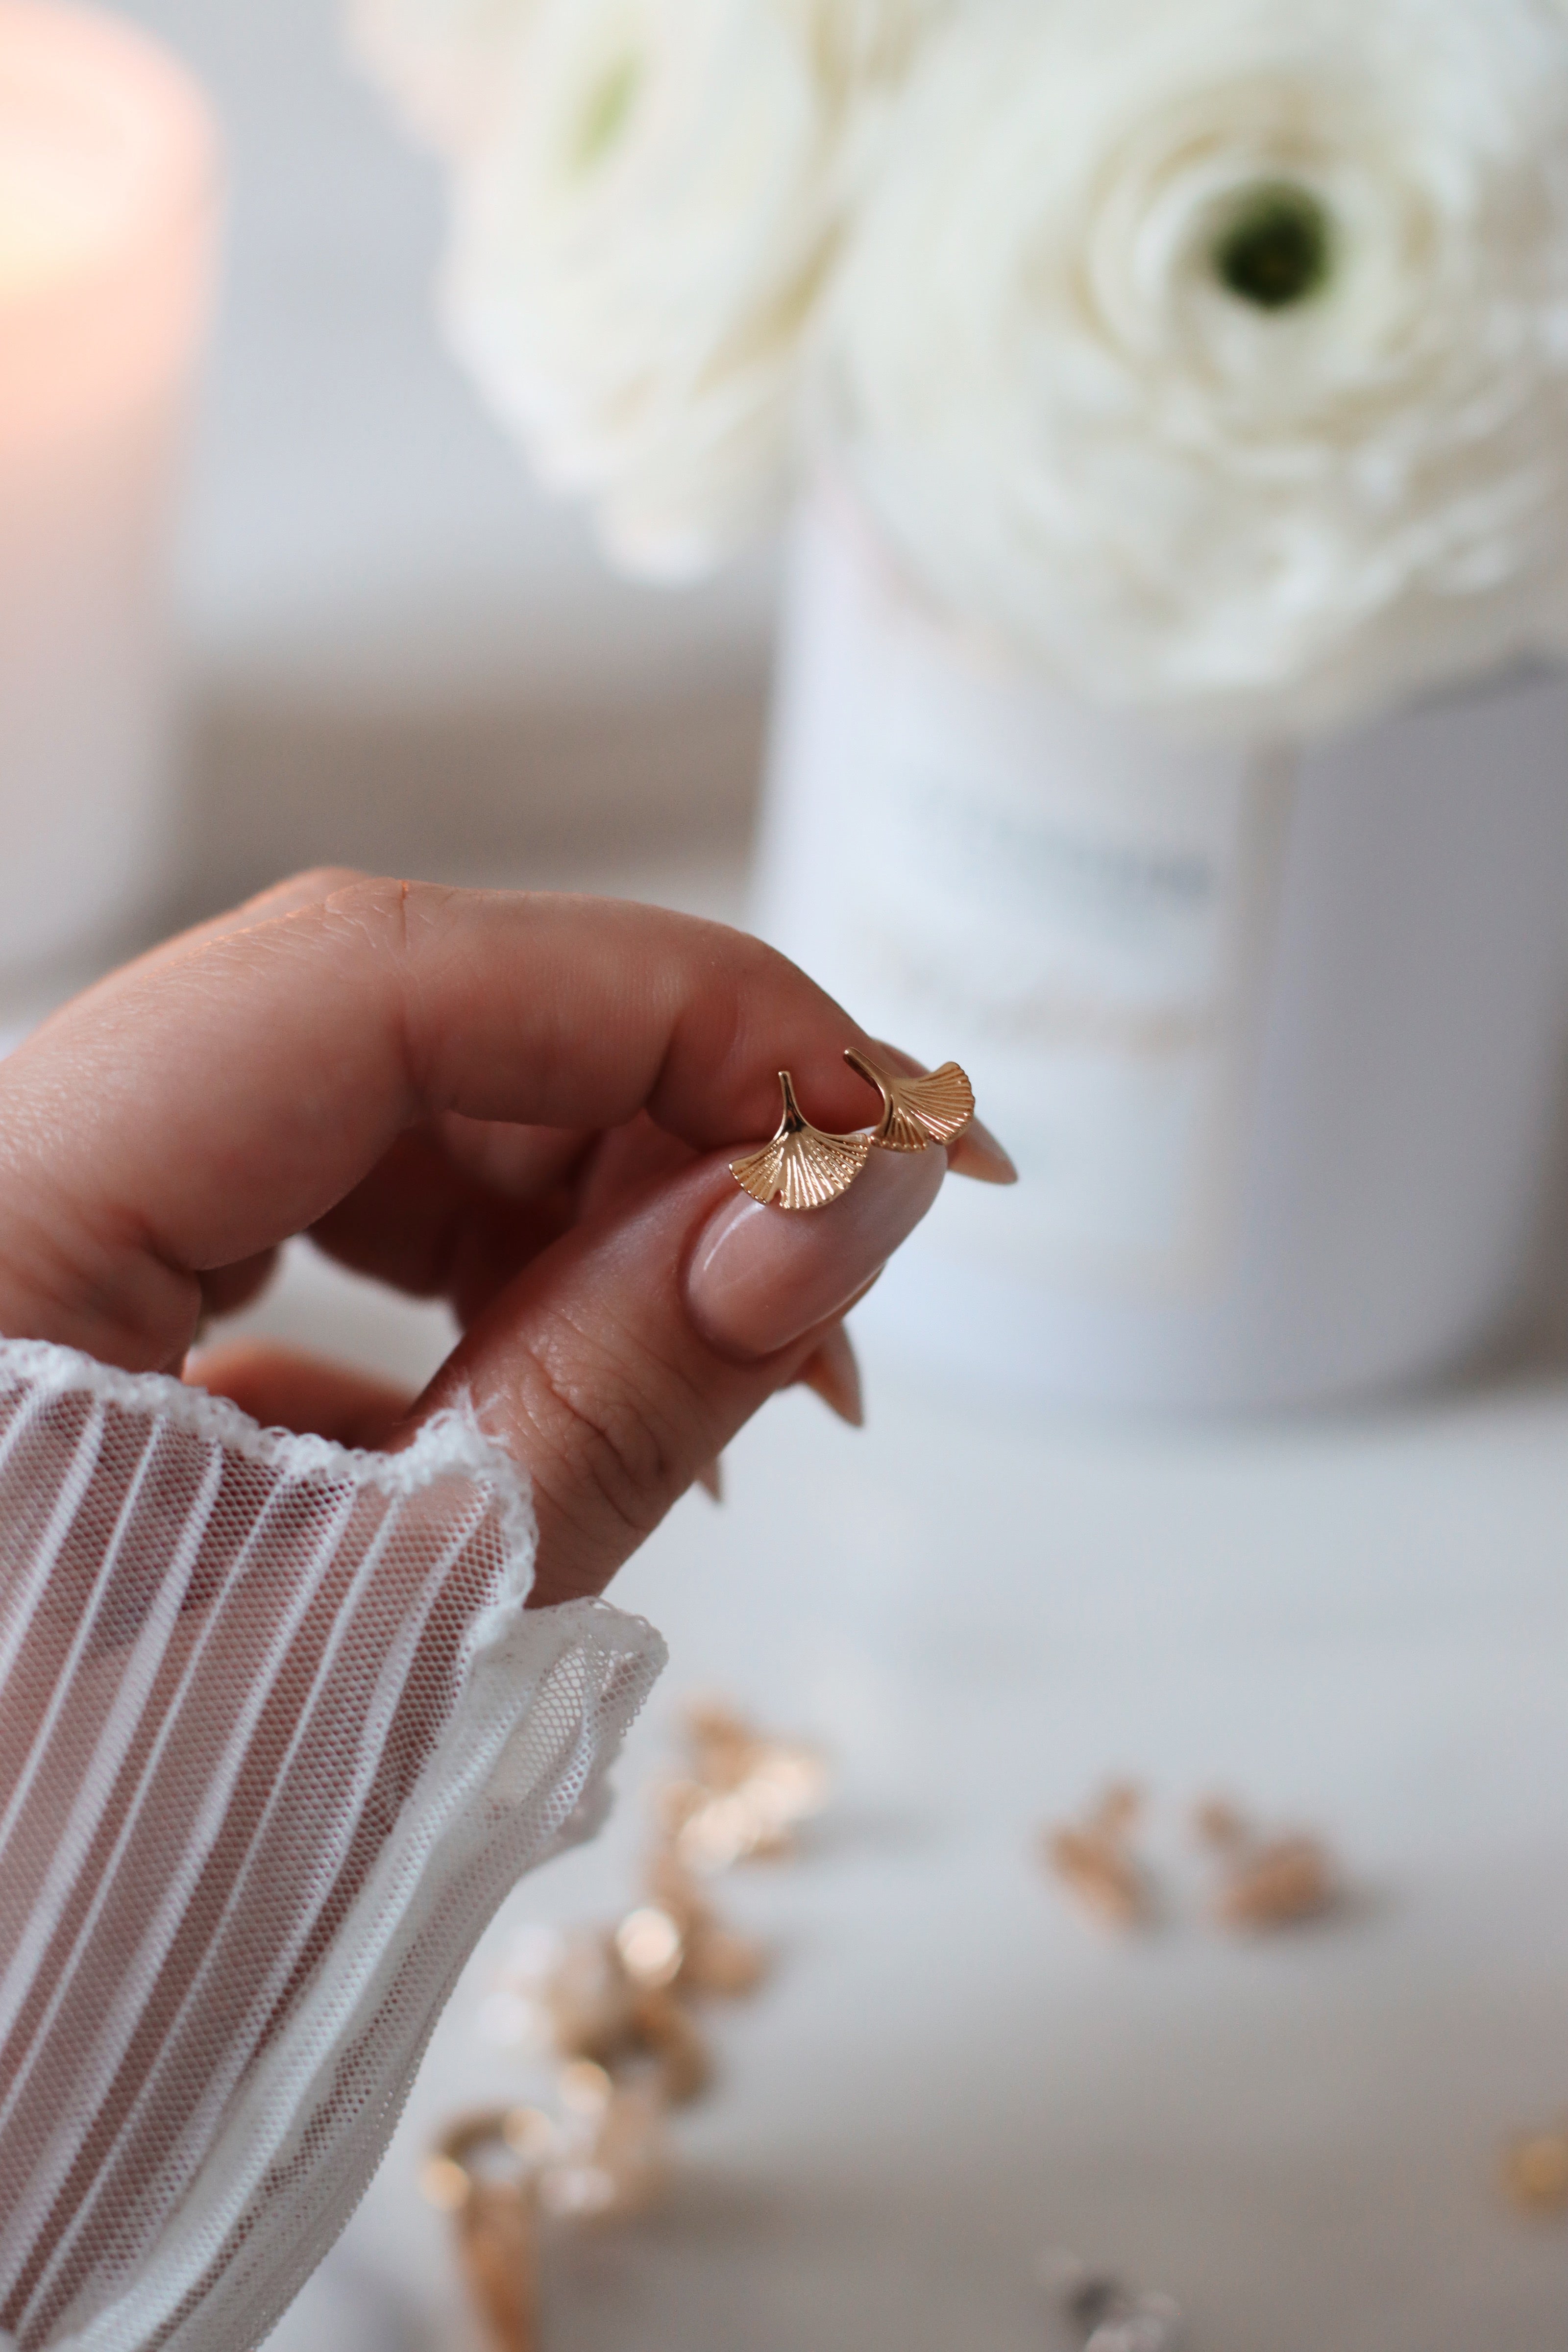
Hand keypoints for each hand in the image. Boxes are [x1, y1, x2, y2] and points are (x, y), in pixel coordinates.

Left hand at [0, 872, 1012, 1607]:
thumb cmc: (56, 1953)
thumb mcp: (380, 1666)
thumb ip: (613, 1397)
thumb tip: (839, 1196)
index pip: (367, 985)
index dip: (669, 1008)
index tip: (878, 1113)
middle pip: (371, 1042)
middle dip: (649, 1121)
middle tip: (847, 1259)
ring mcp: (35, 1274)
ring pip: (350, 1141)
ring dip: (576, 1220)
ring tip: (741, 1363)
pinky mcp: (80, 1362)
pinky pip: (297, 1265)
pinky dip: (465, 1320)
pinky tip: (563, 1432)